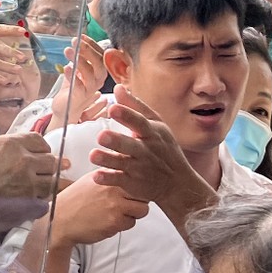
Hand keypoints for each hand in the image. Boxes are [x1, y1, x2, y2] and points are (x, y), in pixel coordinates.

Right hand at [45, 173, 147, 249]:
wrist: (60, 220)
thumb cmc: (74, 202)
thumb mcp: (91, 180)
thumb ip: (108, 175)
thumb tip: (123, 169)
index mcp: (108, 176)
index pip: (135, 176)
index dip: (137, 185)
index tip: (132, 190)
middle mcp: (113, 188)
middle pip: (144, 193)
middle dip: (139, 200)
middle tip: (127, 204)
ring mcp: (115, 205)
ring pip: (142, 210)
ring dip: (133, 214)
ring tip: (117, 214)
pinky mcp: (115, 221)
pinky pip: (131, 223)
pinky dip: (123, 225)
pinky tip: (109, 222)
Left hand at [47, 35, 109, 131]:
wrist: (64, 107)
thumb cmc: (72, 88)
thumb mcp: (76, 69)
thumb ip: (79, 58)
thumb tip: (78, 41)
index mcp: (98, 72)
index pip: (101, 56)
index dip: (92, 45)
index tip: (81, 36)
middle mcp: (98, 81)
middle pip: (99, 64)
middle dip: (88, 51)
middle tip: (76, 42)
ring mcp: (90, 90)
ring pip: (91, 74)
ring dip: (80, 61)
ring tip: (68, 51)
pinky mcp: (80, 98)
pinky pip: (80, 86)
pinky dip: (74, 76)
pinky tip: (66, 68)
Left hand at [92, 89, 216, 225]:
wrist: (178, 184)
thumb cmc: (164, 149)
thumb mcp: (156, 125)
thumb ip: (136, 106)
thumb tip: (118, 88)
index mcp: (151, 133)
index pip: (139, 122)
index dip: (126, 115)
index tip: (112, 108)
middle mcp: (145, 150)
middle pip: (130, 145)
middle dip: (116, 140)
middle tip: (101, 135)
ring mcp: (139, 168)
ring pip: (122, 163)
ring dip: (107, 160)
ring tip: (93, 155)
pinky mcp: (132, 184)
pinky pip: (118, 181)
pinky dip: (108, 179)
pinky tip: (96, 176)